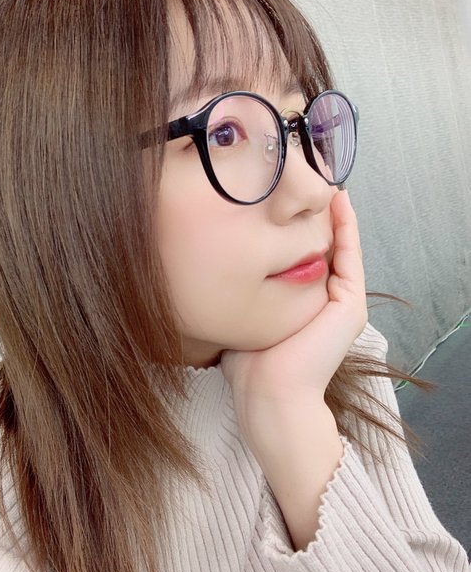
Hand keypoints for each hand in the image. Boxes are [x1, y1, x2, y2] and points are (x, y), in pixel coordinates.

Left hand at [220, 189, 366, 431]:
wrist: (267, 393)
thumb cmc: (248, 362)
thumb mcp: (244, 314)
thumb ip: (243, 292)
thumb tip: (220, 266)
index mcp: (305, 303)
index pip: (305, 254)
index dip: (299, 225)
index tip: (288, 197)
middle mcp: (326, 301)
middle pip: (325, 247)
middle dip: (318, 214)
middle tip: (312, 178)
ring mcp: (342, 303)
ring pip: (340, 247)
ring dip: (336, 215)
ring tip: (327, 181)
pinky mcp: (350, 306)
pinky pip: (349, 257)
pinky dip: (346, 228)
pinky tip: (338, 202)